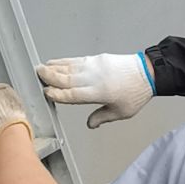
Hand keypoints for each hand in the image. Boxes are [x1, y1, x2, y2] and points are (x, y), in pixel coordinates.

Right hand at [36, 51, 153, 128]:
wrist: (148, 72)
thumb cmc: (136, 94)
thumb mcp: (121, 112)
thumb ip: (102, 117)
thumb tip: (89, 125)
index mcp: (99, 93)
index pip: (73, 94)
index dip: (58, 94)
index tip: (45, 93)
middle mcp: (94, 78)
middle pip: (67, 78)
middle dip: (50, 77)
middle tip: (36, 76)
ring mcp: (95, 66)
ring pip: (70, 67)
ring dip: (54, 67)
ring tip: (41, 68)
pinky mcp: (98, 58)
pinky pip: (77, 60)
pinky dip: (65, 61)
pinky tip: (57, 62)